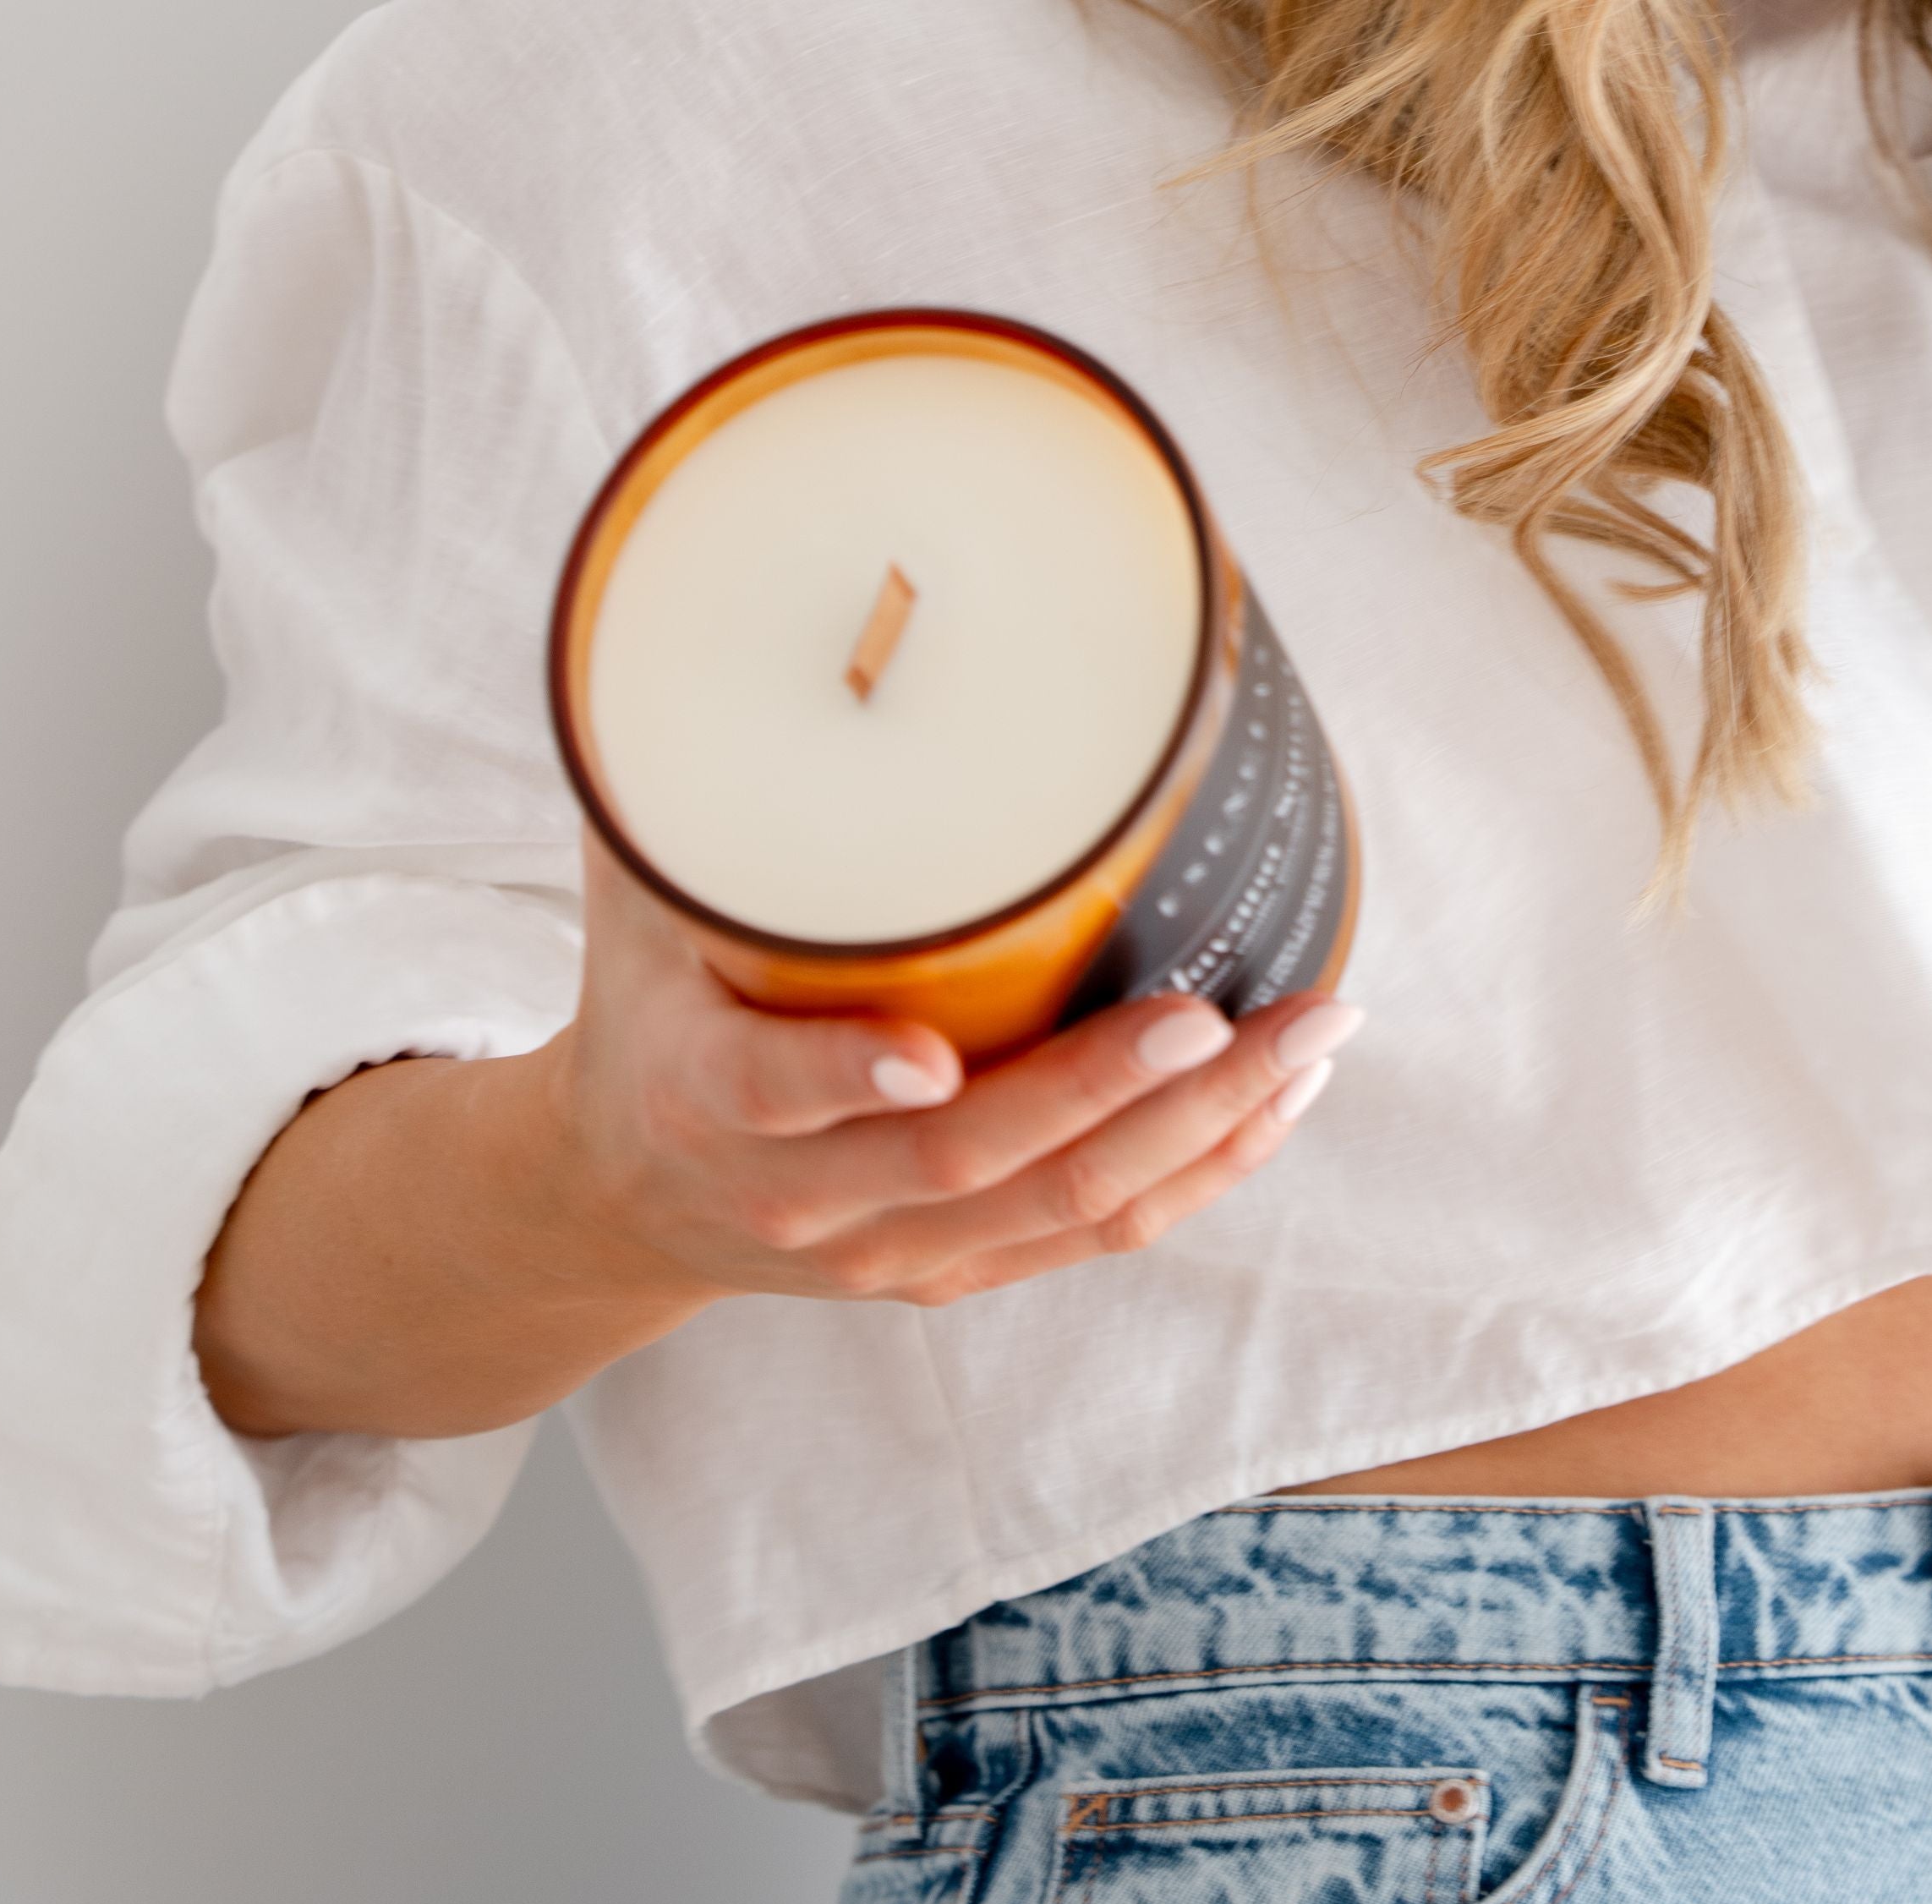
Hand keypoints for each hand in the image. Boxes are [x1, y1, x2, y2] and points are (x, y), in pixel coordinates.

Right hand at [550, 835, 1359, 1310]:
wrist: (623, 1193)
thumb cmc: (650, 1002)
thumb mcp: (637, 900)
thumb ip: (690, 789)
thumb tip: (747, 605)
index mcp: (701, 1096)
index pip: (771, 1092)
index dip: (849, 1076)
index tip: (932, 1052)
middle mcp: (801, 1193)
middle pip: (973, 1159)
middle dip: (1115, 1087)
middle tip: (1228, 1009)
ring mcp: (889, 1248)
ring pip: (1066, 1209)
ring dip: (1201, 1128)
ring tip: (1308, 1036)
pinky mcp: (957, 1271)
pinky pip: (1100, 1234)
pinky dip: (1204, 1167)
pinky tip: (1282, 1096)